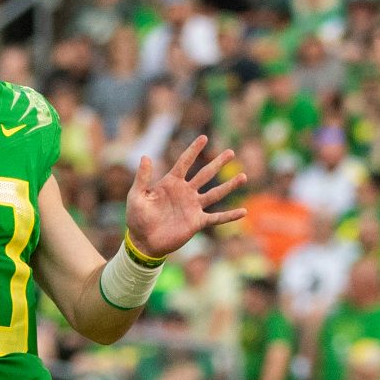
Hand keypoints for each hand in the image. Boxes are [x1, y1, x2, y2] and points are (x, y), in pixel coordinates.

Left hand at [125, 135, 246, 256]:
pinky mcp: (197, 222)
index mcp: (171, 183)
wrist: (143, 241)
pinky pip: (216, 218)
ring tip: (243, 176)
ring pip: (215, 193)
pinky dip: (229, 215)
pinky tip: (243, 211)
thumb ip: (143, 177)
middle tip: (231, 152)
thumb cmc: (137, 217)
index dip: (193, 150)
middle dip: (217, 163)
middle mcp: (185, 192)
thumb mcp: (137, 195)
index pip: (184, 162)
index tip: (203, 137)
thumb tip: (145, 156)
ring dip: (229, 186)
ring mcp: (193, 207)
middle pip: (205, 174)